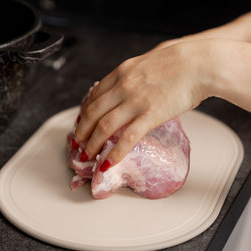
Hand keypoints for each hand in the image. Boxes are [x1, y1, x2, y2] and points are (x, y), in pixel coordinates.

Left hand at [75, 40, 212, 166]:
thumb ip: (135, 73)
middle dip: (82, 130)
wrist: (201, 62)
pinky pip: (127, 138)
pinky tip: (108, 163)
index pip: (94, 95)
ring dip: (92, 144)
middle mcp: (123, 86)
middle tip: (78, 142)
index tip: (82, 122)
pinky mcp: (150, 115)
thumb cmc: (181, 59)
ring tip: (87, 156)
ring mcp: (135, 101)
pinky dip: (114, 153)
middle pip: (93, 112)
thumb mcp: (148, 60)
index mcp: (121, 73)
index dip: (84, 112)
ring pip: (104, 126)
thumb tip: (131, 80)